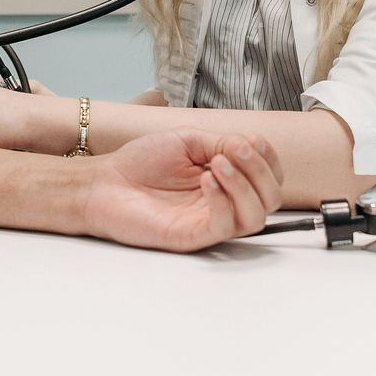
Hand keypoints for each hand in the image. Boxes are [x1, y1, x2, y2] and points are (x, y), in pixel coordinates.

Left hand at [81, 130, 282, 251]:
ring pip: (255, 217)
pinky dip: (223, 200)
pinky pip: (225, 226)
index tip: (252, 141)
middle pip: (271, 198)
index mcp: (226, 177)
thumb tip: (250, 146)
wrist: (104, 182)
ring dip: (244, 185)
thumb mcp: (187, 139)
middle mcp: (224, 201)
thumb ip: (222, 142)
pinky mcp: (194, 235)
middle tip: (235, 152)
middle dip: (260, 171)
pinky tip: (205, 180)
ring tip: (217, 165)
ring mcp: (210, 220)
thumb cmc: (141, 162)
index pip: (269, 176)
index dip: (269, 158)